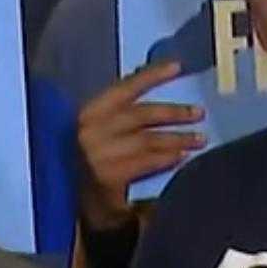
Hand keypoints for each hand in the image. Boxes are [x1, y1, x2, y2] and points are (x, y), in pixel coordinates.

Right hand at [76, 61, 204, 229]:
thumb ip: (115, 113)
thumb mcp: (94, 131)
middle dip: (173, 113)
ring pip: (146, 139)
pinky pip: (145, 162)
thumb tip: (147, 80)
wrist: (67, 201)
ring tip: (199, 139)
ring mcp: (97, 155)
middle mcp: (90, 131)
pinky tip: (180, 157)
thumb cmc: (84, 161)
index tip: (176, 67)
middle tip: (199, 113)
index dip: (150, 76)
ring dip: (177, 138)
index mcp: (86, 114)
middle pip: (140, 114)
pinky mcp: (107, 177)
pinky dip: (165, 158)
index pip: (122, 89)